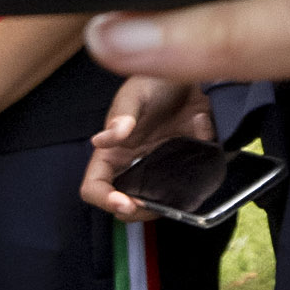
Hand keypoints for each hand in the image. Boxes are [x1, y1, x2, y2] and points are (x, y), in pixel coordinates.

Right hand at [84, 76, 211, 217]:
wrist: (193, 77)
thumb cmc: (157, 81)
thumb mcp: (136, 94)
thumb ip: (122, 117)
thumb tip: (102, 140)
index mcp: (113, 151)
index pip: (95, 186)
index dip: (104, 199)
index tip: (124, 202)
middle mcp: (132, 165)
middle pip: (122, 204)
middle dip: (135, 212)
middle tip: (153, 205)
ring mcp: (156, 170)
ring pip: (150, 204)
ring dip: (159, 209)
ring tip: (172, 201)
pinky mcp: (180, 170)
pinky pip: (180, 192)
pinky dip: (186, 195)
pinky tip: (194, 181)